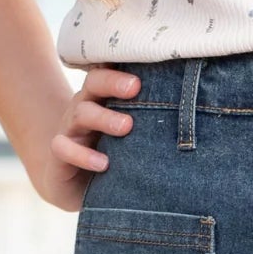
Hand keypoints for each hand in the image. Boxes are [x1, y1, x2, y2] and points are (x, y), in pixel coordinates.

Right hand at [32, 67, 140, 210]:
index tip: (144, 71)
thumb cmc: (106, 156)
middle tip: (136, 88)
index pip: (108, 75)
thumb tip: (193, 117)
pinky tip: (103, 163)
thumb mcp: (127, 141)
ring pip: (80, 114)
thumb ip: (147, 126)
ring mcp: (69, 131)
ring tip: (127, 127)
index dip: (121, 69)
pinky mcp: (59, 155)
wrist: (68, 184)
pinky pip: (64, 148)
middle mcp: (84, 110)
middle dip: (113, 84)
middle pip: (93, 86)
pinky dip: (82, 154)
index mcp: (101, 102)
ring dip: (104, 118)